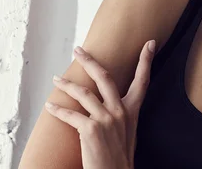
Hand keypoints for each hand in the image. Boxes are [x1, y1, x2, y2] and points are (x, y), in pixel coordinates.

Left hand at [45, 40, 155, 168]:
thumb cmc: (118, 158)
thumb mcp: (127, 132)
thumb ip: (120, 115)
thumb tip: (109, 101)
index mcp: (132, 111)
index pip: (142, 81)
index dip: (146, 61)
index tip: (150, 43)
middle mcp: (121, 112)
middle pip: (105, 77)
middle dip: (90, 61)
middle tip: (78, 50)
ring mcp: (106, 119)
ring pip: (83, 93)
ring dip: (67, 84)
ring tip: (57, 79)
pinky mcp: (91, 130)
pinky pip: (71, 115)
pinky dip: (58, 110)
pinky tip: (51, 106)